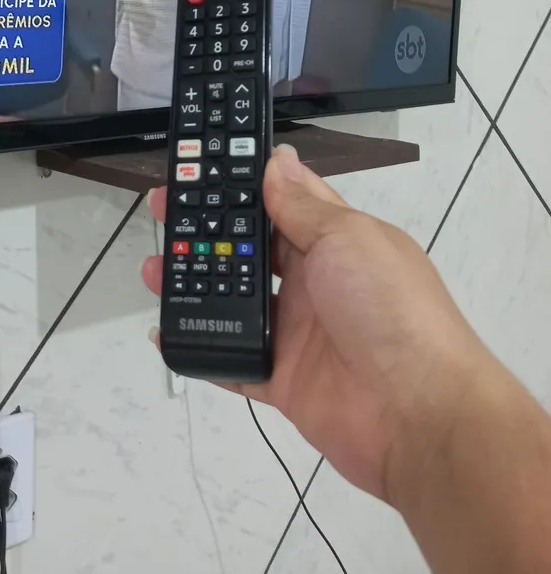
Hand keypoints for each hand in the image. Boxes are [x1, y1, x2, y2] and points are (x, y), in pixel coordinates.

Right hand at [142, 146, 491, 503]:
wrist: (420, 415)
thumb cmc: (392, 310)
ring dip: (192, 283)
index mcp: (336, 241)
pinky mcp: (281, 378)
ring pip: (231, 300)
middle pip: (248, 249)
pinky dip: (198, 348)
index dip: (241, 183)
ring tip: (153, 270)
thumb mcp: (349, 238)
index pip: (281, 202)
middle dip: (204, 230)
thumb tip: (279, 159)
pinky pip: (230, 359)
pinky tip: (164, 334)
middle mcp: (314, 282)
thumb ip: (303, 205)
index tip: (198, 166)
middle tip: (160, 212)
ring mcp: (296, 332)